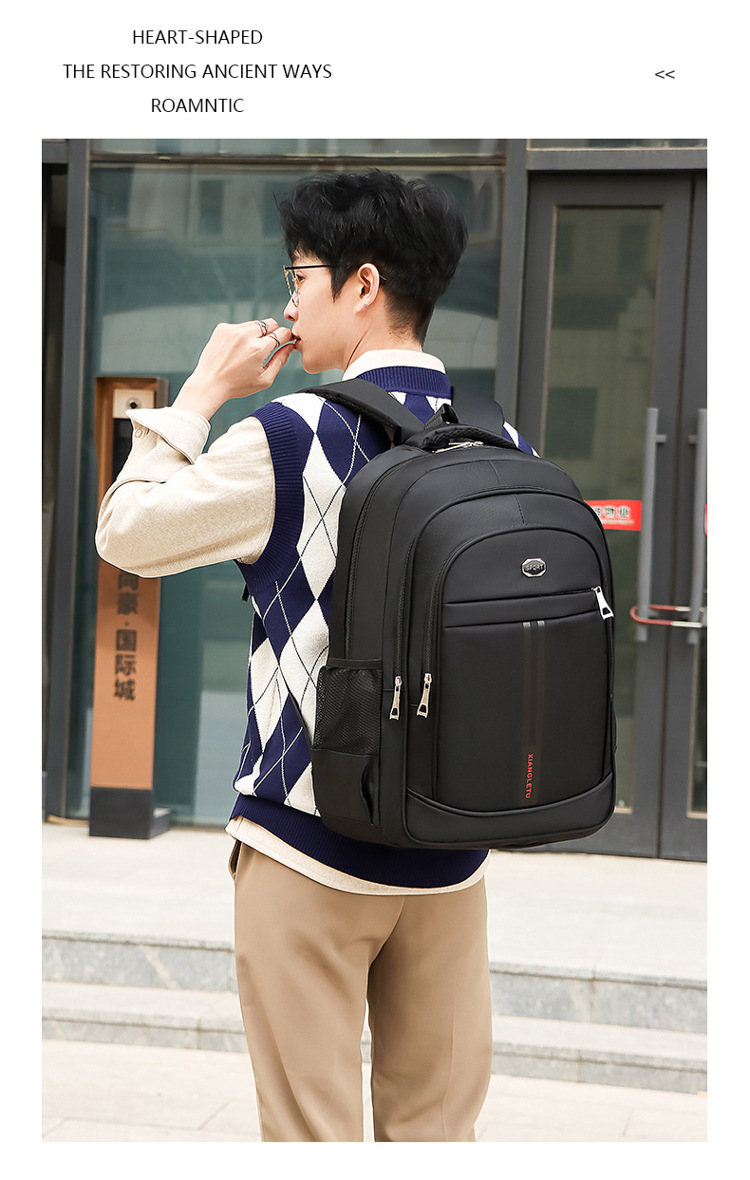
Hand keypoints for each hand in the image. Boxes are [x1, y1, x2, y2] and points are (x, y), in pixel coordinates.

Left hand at [174, 318, 295, 418]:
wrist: (209, 383)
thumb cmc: (237, 385)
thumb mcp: (264, 379)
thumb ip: (280, 361)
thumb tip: (290, 347)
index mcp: (258, 349)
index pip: (282, 333)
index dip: (287, 337)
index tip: (287, 341)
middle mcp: (246, 335)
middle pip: (270, 323)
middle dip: (274, 332)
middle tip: (268, 346)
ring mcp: (233, 330)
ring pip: (255, 323)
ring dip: (257, 333)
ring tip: (249, 350)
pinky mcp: (223, 328)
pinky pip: (240, 326)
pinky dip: (242, 334)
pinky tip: (236, 349)